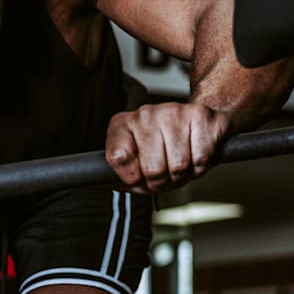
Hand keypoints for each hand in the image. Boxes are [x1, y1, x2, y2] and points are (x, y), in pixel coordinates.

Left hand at [105, 101, 230, 193]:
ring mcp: (172, 111)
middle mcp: (144, 113)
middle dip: (162, 182)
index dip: (132, 178)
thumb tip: (93, 182)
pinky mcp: (199, 115)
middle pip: (153, 169)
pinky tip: (195, 155)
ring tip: (181, 163)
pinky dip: (200, 166)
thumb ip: (112, 175)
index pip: (117, 158)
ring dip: (183, 174)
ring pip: (178, 165)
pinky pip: (200, 158)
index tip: (139, 176)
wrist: (199, 124)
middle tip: (166, 174)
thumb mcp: (132, 165)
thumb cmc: (163, 150)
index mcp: (122, 124)